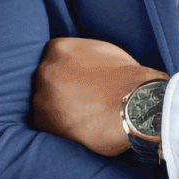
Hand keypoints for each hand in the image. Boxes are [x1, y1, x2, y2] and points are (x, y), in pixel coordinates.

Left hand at [31, 37, 166, 156]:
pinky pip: (45, 125)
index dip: (67, 74)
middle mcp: (45, 69)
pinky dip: (58, 129)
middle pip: (46, 80)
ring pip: (43, 103)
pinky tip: (78, 130)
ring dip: (57, 111)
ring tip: (81, 119)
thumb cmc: (128, 79)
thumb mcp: (106, 52)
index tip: (77, 85)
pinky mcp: (43, 122)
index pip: (54, 60)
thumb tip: (86, 63)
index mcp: (59, 48)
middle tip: (80, 103)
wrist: (137, 105)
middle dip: (60, 91)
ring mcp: (41, 95)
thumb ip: (86, 55)